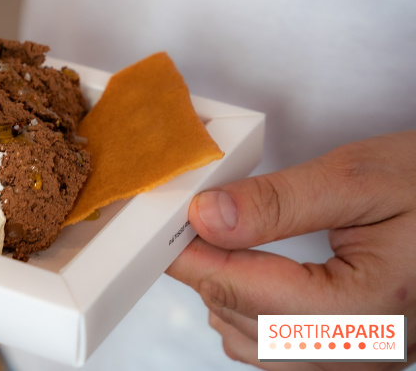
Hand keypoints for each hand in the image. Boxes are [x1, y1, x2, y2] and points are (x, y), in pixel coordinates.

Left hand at [167, 131, 415, 369]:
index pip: (245, 294)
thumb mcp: (360, 178)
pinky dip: (251, 316)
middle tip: (186, 224)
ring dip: (225, 297)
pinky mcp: (358, 354)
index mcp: (368, 308)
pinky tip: (252, 276)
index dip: (191, 256)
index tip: (162, 224)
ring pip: (255, 348)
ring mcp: (362, 360)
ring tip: (219, 243)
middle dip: (205, 273)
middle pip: (243, 326)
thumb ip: (278, 202)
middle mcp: (364, 350)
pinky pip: (280, 354)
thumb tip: (207, 217)